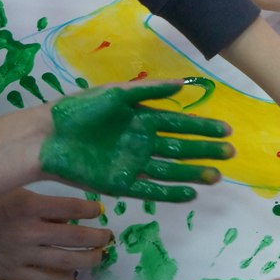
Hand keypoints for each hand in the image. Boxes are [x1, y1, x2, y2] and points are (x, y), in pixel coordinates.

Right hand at [0, 189, 109, 279]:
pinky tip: (71, 272)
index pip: (74, 206)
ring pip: (70, 262)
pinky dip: (66, 278)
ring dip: (90, 259)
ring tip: (99, 254)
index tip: (99, 209)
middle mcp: (30, 232)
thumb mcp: (8, 188)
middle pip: (79, 238)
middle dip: (100, 238)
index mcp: (28, 204)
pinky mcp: (13, 274)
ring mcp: (22, 256)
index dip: (93, 209)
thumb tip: (67, 212)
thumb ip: (38, 198)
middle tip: (108, 236)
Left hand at [40, 82, 233, 200]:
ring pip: (171, 170)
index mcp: (141, 117)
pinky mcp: (121, 184)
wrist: (48, 136)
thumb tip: (183, 85)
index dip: (203, 127)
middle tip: (230, 154)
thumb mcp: (114, 93)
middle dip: (205, 150)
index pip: (179, 123)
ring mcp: (133, 163)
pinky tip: (191, 194)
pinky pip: (151, 189)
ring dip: (194, 173)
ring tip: (217, 177)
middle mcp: (141, 141)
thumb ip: (148, 90)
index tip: (226, 130)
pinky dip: (171, 192)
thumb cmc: (79, 110)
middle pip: (180, 148)